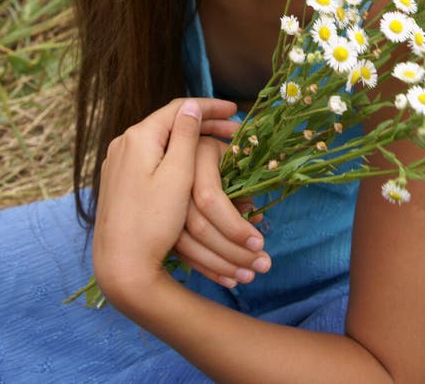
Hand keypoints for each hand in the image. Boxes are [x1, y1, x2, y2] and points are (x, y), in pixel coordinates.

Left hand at [92, 98, 237, 303]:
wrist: (120, 265)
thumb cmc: (153, 221)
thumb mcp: (177, 175)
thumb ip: (185, 136)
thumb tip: (191, 106)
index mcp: (139, 137)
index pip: (179, 109)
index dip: (209, 107)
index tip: (235, 111)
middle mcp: (124, 144)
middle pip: (170, 124)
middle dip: (204, 124)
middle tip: (235, 129)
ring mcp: (119, 163)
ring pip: (162, 141)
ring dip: (191, 140)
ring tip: (220, 145)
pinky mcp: (119, 181)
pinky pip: (152, 157)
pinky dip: (175, 155)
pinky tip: (193, 164)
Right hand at [173, 136, 271, 287]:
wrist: (190, 145)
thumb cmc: (224, 152)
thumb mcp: (236, 160)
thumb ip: (243, 187)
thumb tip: (254, 220)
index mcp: (194, 155)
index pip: (210, 198)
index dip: (234, 224)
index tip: (259, 243)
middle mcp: (173, 180)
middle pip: (198, 225)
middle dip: (233, 251)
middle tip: (263, 266)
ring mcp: (162, 203)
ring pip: (187, 243)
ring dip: (221, 264)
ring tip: (249, 277)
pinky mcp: (162, 222)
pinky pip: (182, 250)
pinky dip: (207, 267)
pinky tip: (228, 279)